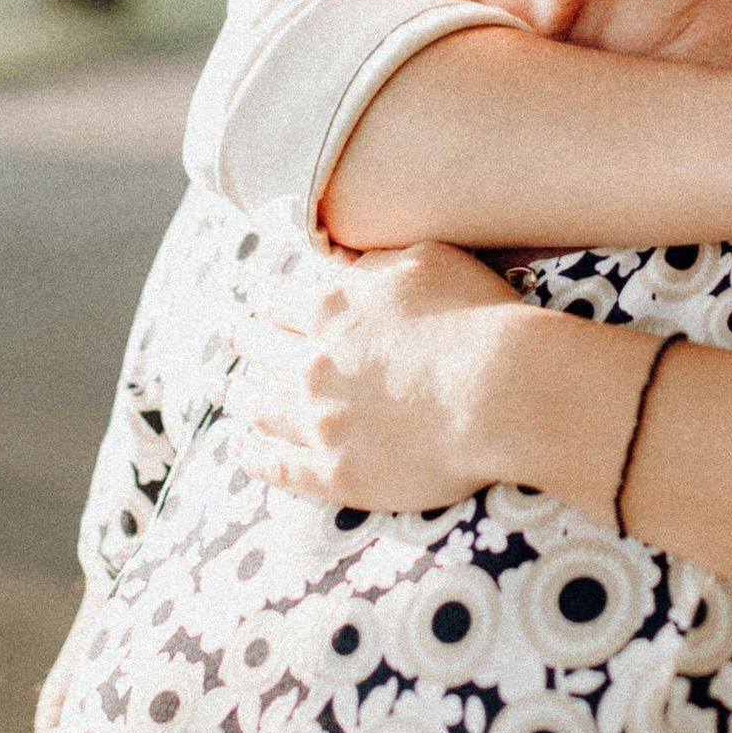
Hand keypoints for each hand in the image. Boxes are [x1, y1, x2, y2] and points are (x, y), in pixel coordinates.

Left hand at [232, 240, 525, 514]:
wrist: (502, 394)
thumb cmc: (477, 319)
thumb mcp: (427, 260)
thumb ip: (375, 261)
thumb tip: (342, 259)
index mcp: (331, 307)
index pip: (279, 297)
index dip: (269, 297)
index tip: (264, 301)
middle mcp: (312, 364)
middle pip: (259, 349)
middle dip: (246, 340)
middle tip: (236, 338)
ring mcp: (321, 423)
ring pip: (259, 406)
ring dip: (239, 394)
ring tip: (229, 391)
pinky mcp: (337, 473)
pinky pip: (278, 466)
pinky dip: (253, 454)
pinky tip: (242, 447)